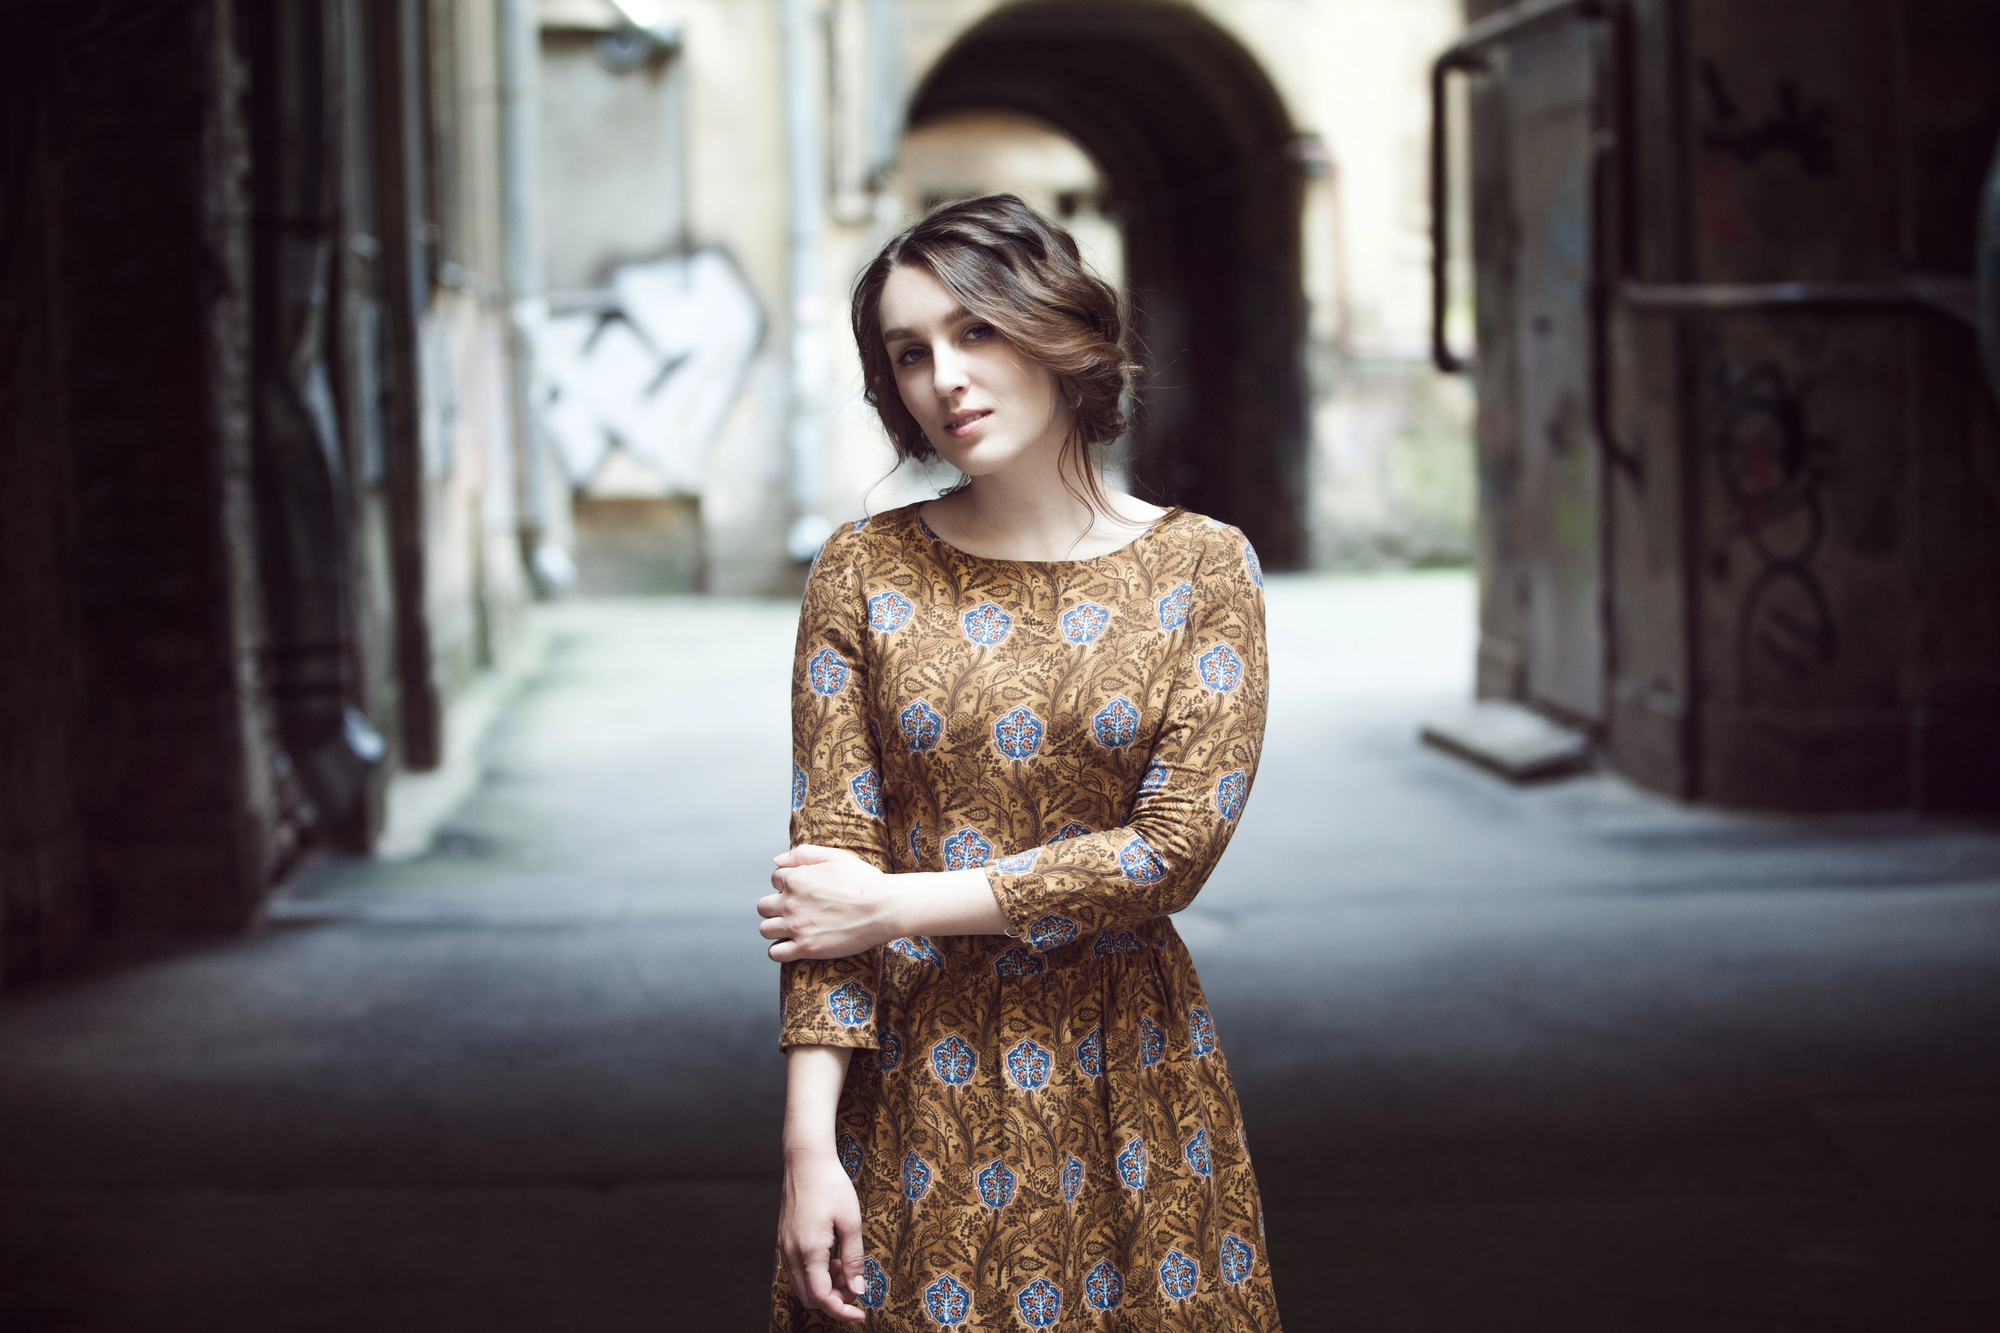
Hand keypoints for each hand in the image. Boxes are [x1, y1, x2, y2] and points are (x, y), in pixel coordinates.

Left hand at [758, 845, 896, 961]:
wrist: (882, 907)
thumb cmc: (863, 880)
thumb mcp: (834, 856)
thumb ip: (802, 854)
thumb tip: (777, 860)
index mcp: (796, 879)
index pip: (774, 879)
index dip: (787, 883)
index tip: (801, 890)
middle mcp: (790, 903)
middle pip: (763, 906)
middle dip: (774, 906)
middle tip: (793, 910)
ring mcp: (796, 927)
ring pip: (765, 929)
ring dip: (774, 928)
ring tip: (791, 928)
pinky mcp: (806, 948)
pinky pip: (775, 953)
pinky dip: (778, 950)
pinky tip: (790, 946)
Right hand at [778, 1147, 867, 1320]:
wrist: (806, 1160)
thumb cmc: (831, 1185)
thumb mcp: (851, 1222)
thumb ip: (854, 1259)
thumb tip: (858, 1289)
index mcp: (809, 1250)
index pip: (821, 1297)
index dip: (841, 1310)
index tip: (860, 1313)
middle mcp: (791, 1252)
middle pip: (809, 1297)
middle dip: (834, 1299)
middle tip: (855, 1285)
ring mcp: (784, 1246)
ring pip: (802, 1284)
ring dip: (824, 1285)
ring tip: (845, 1266)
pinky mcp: (783, 1239)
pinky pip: (797, 1269)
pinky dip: (815, 1273)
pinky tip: (831, 1256)